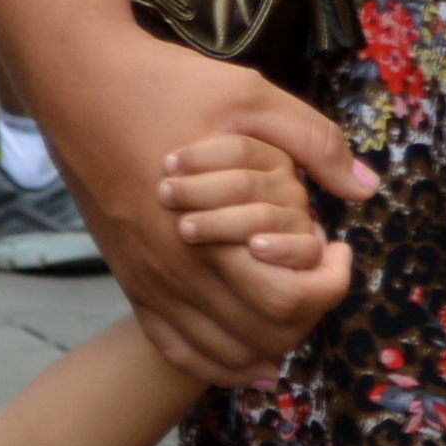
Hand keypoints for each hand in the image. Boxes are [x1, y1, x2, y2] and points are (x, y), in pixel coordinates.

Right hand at [36, 30, 375, 386]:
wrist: (80, 87)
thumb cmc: (168, 88)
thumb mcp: (254, 99)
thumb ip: (315, 144)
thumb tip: (365, 189)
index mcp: (209, 234)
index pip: (287, 303)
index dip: (330, 284)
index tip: (340, 248)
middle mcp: (174, 273)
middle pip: (258, 338)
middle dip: (305, 316)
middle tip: (322, 274)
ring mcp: (144, 280)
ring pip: (214, 352)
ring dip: (264, 342)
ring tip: (294, 306)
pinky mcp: (127, 276)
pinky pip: (169, 343)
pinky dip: (211, 358)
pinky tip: (243, 354)